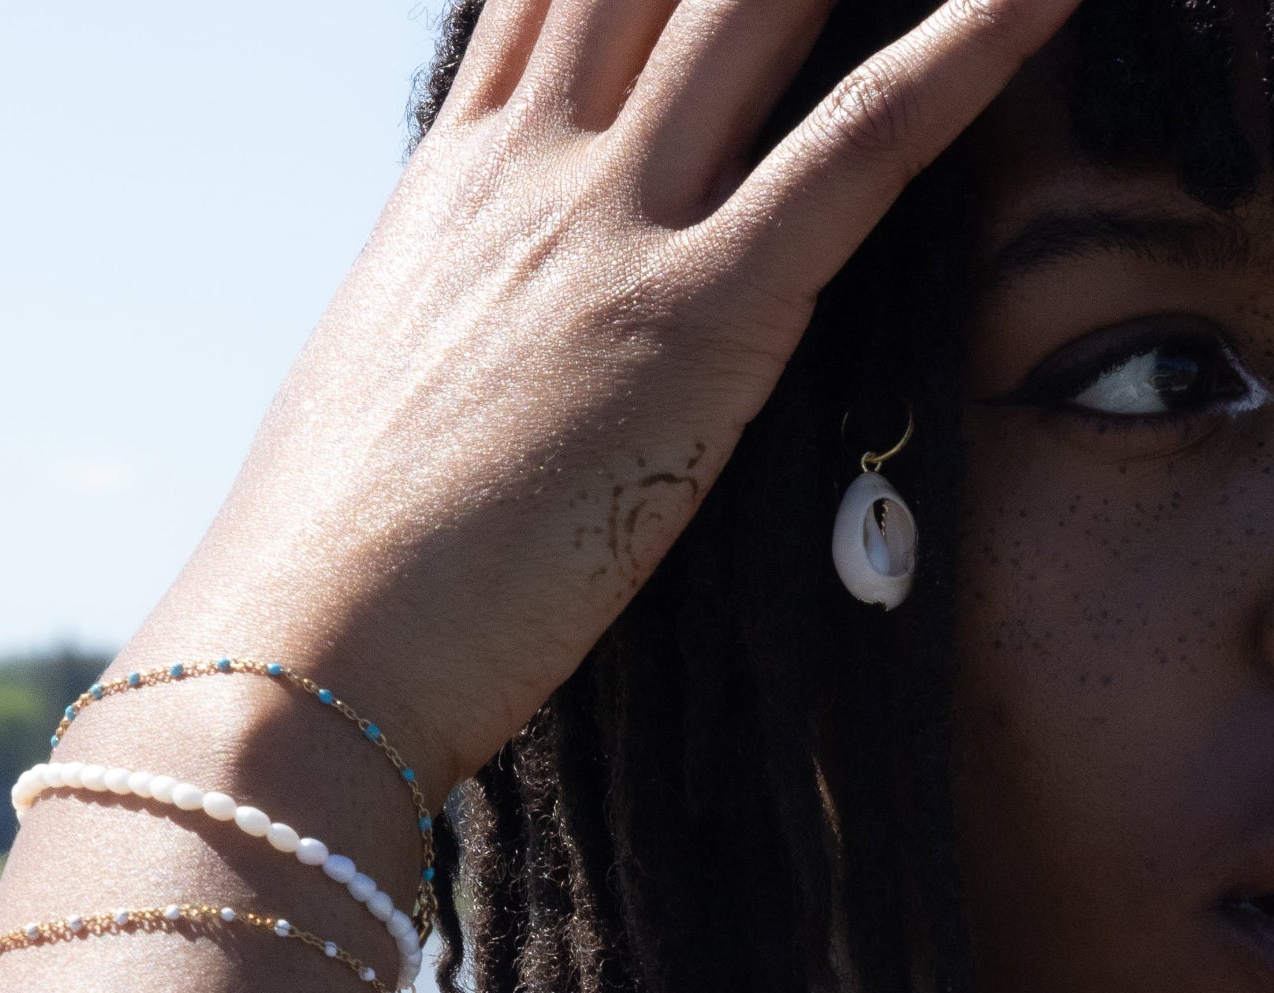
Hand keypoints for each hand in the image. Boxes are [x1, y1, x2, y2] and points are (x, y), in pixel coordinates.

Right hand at [143, 0, 1081, 793]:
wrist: (306, 648)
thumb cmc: (337, 560)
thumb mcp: (390, 396)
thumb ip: (457, 320)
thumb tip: (475, 331)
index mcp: (456, 183)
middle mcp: (532, 167)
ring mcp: (612, 230)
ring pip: (757, 5)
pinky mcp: (696, 323)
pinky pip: (857, 149)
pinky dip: (967, 51)